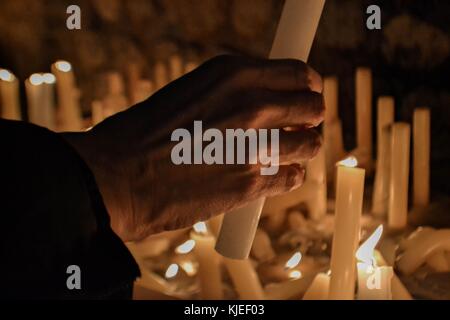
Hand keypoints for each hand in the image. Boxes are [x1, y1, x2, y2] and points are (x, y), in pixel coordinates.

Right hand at [64, 55, 323, 241]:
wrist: (116, 177)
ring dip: (300, 151)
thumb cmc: (145, 134)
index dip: (307, 88)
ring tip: (281, 156)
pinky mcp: (251, 185)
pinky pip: (292, 178)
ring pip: (311, 145)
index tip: (306, 98)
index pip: (299, 74)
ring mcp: (254, 146)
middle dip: (309, 119)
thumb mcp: (192, 93)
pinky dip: (286, 178)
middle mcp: (251, 105)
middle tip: (297, 129)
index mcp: (233, 73)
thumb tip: (271, 103)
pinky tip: (267, 178)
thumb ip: (234, 94)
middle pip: (313, 108)